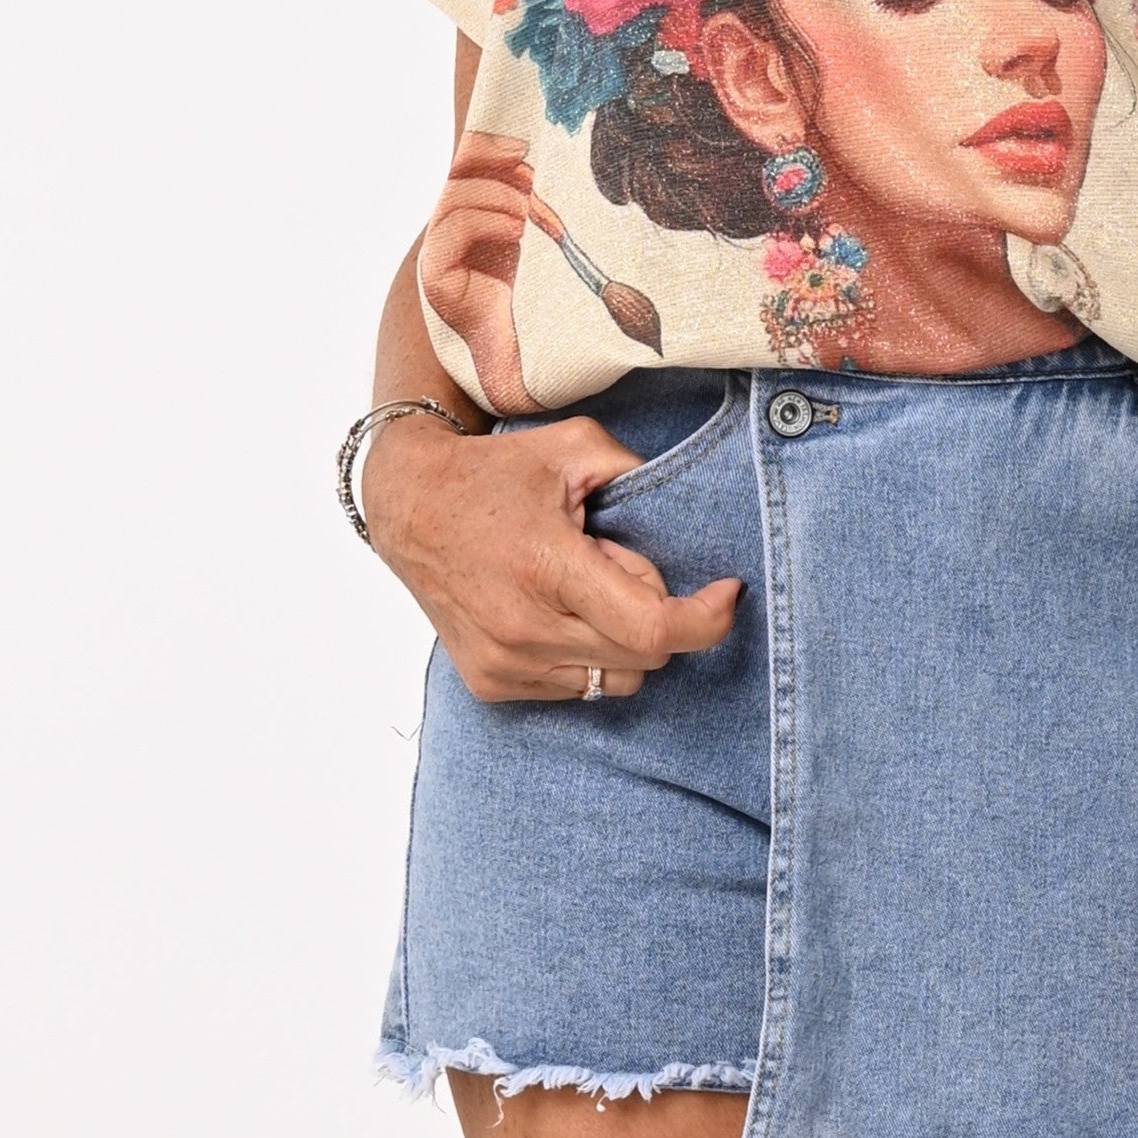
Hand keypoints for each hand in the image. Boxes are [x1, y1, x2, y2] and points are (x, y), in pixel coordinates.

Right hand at [362, 406, 740, 703]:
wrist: (409, 504)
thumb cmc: (494, 473)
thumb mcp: (574, 447)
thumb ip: (637, 473)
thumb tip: (687, 513)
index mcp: (548, 568)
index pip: (650, 629)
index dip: (704, 620)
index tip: (727, 593)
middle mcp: (524, 628)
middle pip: (642, 657)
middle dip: (652, 610)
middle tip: (615, 560)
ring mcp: (504, 664)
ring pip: (614, 681)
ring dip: (621, 639)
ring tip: (581, 586)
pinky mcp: (490, 683)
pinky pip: (574, 690)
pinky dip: (585, 655)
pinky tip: (556, 609)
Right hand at [417, 130, 536, 416]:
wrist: (535, 366)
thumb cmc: (548, 303)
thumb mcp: (547, 239)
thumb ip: (536, 203)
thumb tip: (540, 162)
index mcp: (477, 216)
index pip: (467, 162)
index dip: (489, 145)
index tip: (523, 145)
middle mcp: (453, 232)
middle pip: (458, 172)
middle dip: (499, 168)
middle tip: (534, 180)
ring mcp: (441, 256)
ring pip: (455, 198)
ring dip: (500, 198)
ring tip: (532, 218)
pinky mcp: (437, 280)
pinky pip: (451, 231)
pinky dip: (487, 222)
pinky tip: (517, 234)